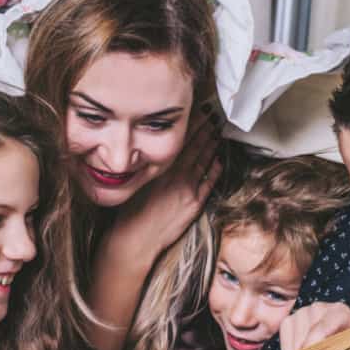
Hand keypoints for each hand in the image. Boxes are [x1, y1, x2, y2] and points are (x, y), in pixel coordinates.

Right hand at [110, 110, 222, 260]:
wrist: (136, 238)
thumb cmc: (131, 211)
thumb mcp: (136, 181)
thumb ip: (149, 165)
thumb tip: (155, 151)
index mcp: (160, 167)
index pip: (179, 139)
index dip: (190, 124)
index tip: (197, 112)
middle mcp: (176, 175)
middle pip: (194, 146)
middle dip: (205, 129)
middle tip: (213, 115)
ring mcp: (188, 189)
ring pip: (203, 161)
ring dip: (211, 145)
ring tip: (217, 132)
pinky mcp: (194, 204)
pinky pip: (209, 182)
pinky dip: (215, 169)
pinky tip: (218, 159)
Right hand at [279, 302, 349, 349]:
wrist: (339, 330)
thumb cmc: (349, 339)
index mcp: (339, 312)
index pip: (324, 326)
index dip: (315, 342)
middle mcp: (319, 308)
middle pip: (307, 333)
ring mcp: (302, 312)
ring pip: (294, 337)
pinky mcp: (289, 320)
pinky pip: (284, 338)